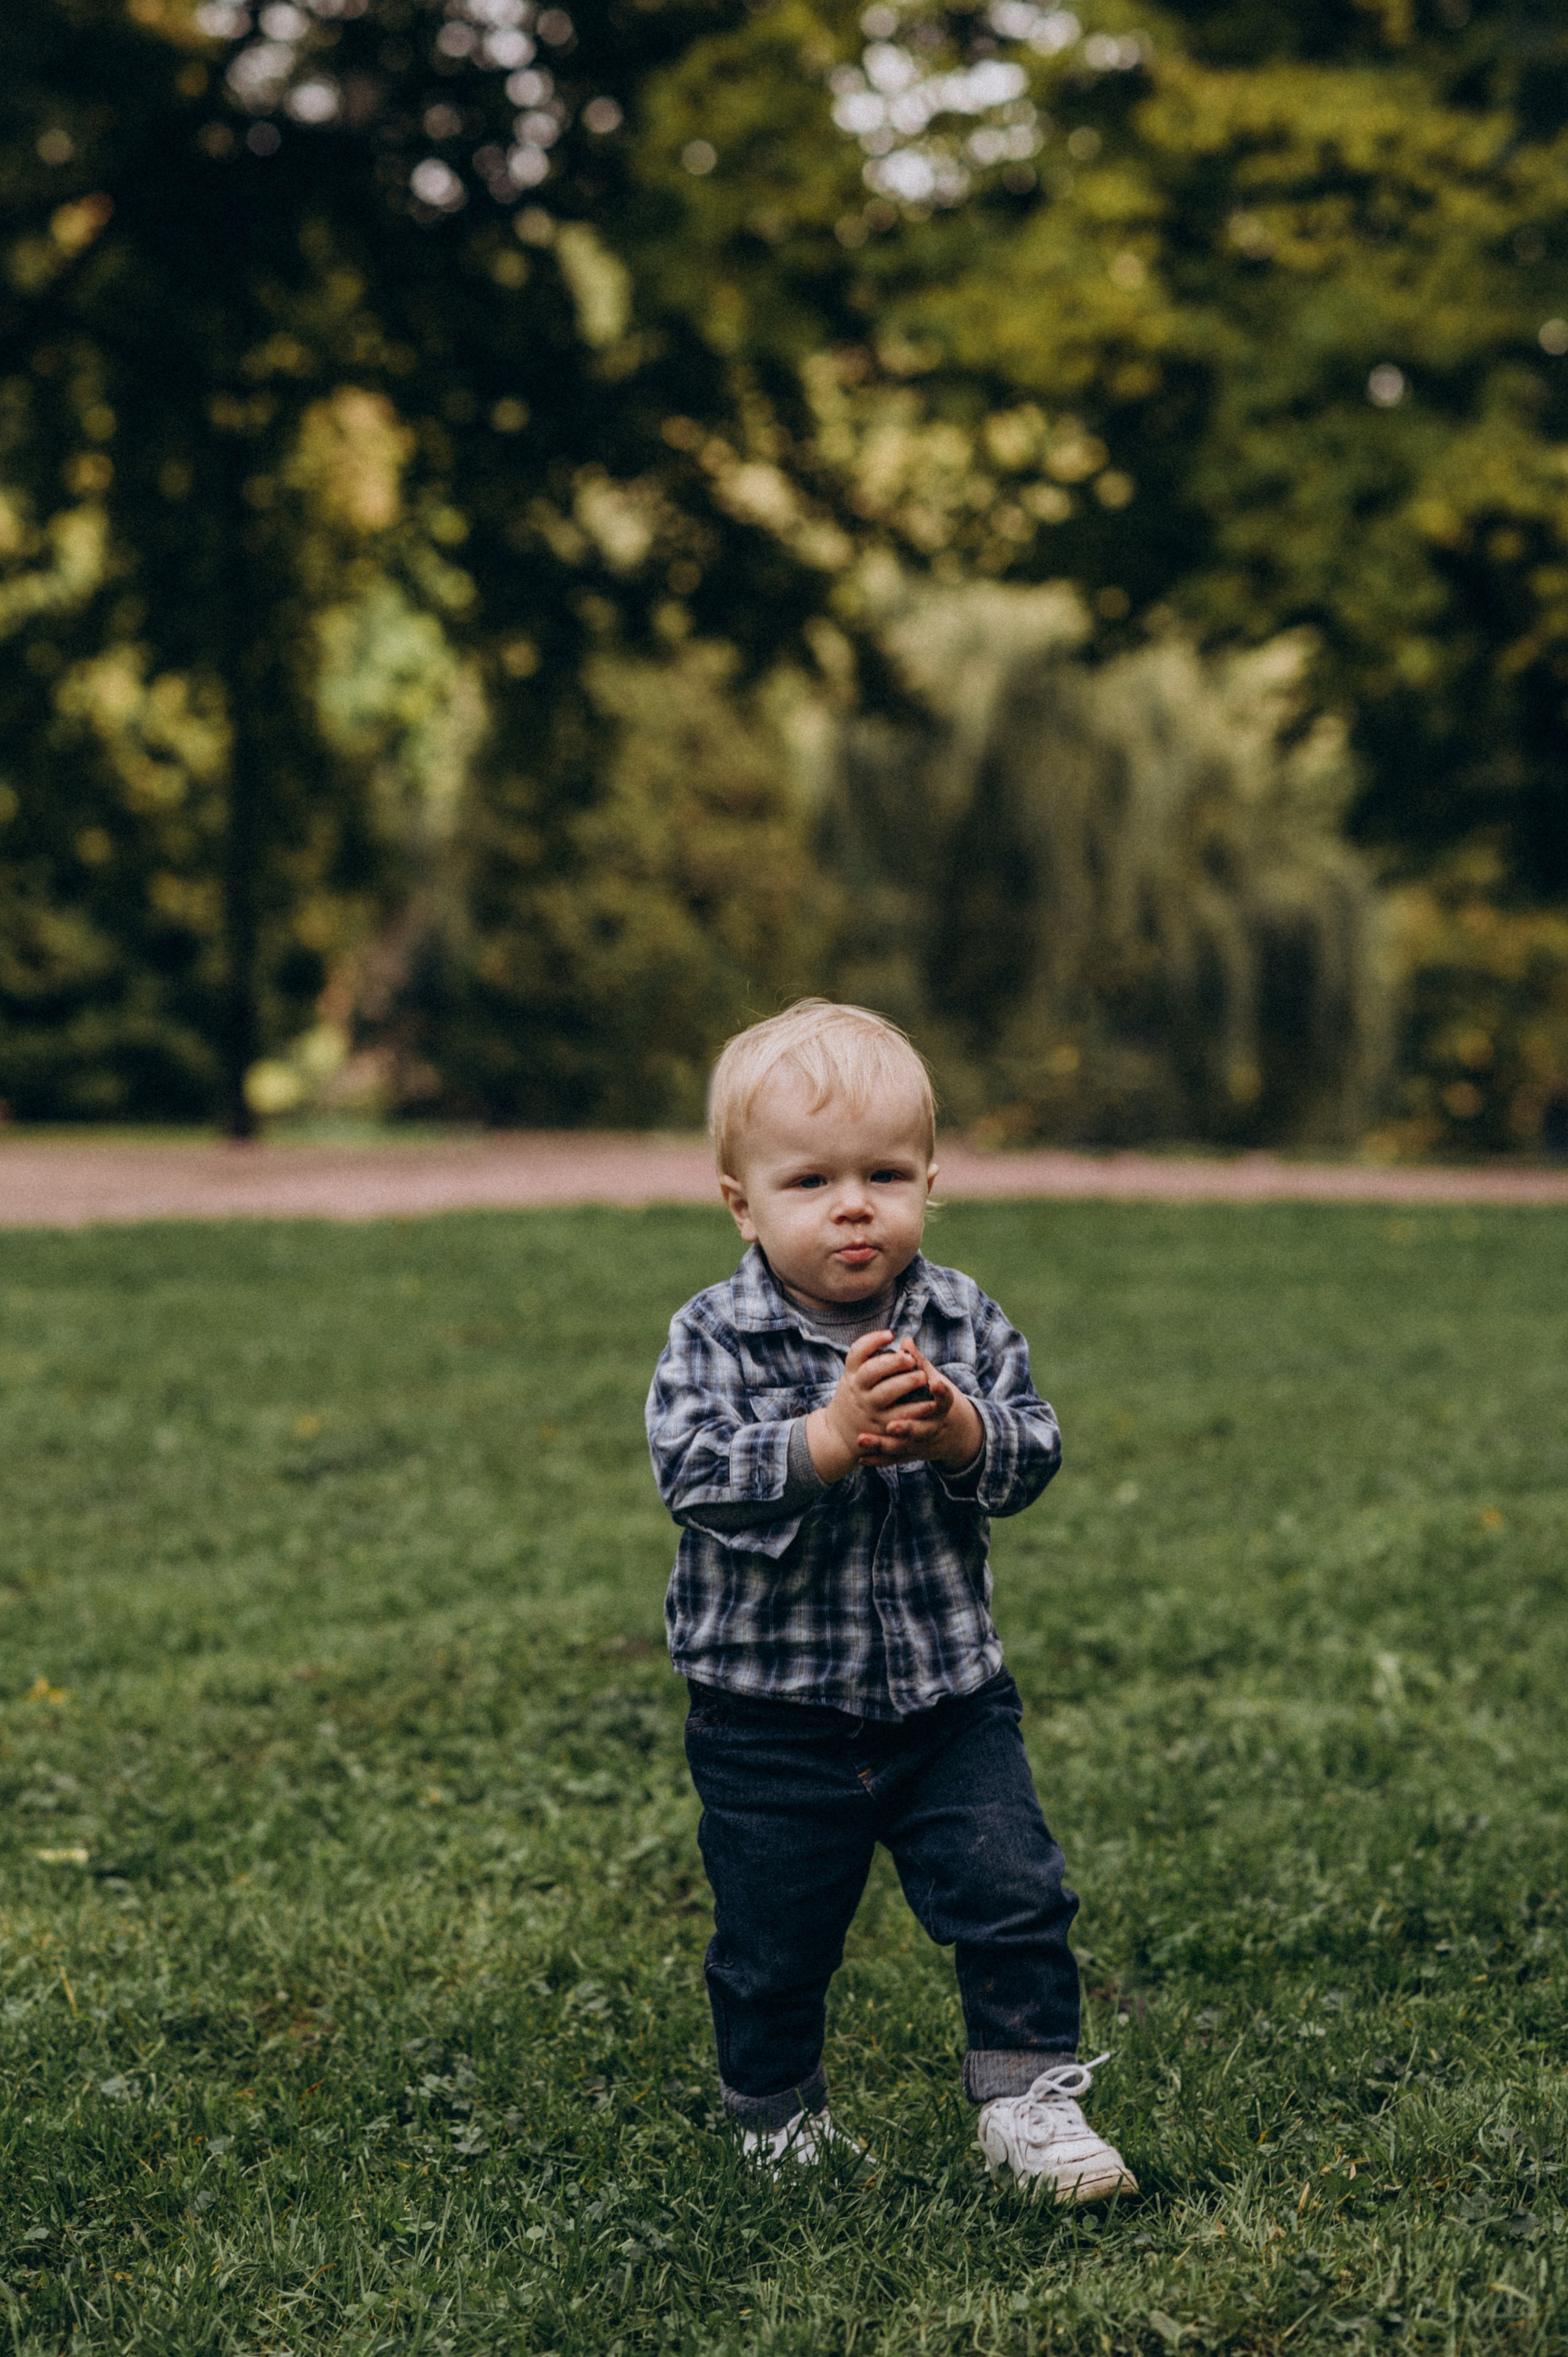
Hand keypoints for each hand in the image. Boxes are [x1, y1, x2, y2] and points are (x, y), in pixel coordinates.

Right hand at [805, 1330, 930, 1482]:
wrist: (838, 1433)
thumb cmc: (855, 1396)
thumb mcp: (855, 1376)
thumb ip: (873, 1359)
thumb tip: (903, 1339)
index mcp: (852, 1373)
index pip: (857, 1352)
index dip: (873, 1340)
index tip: (890, 1334)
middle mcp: (858, 1389)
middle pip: (872, 1371)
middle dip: (893, 1362)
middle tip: (910, 1358)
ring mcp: (869, 1407)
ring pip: (886, 1393)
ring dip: (906, 1383)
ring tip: (924, 1377)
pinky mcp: (880, 1425)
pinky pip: (899, 1415)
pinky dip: (915, 1409)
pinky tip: (930, 1403)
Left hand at [805, 1333, 982, 1480]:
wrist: (950, 1433)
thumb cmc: (935, 1399)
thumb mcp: (933, 1382)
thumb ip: (919, 1364)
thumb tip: (905, 1340)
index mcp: (941, 1408)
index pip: (945, 1401)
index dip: (941, 1393)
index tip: (934, 1383)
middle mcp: (931, 1427)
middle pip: (920, 1430)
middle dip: (906, 1427)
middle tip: (890, 1424)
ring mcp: (920, 1443)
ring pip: (901, 1447)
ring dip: (881, 1444)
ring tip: (861, 1439)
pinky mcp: (909, 1454)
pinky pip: (892, 1459)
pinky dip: (877, 1460)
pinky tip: (860, 1459)